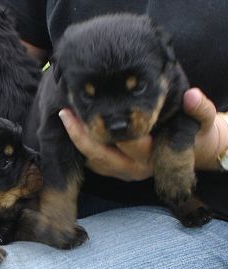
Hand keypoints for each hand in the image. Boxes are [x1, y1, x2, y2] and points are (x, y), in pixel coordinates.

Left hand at [58, 88, 226, 179]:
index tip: (95, 108)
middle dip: (81, 135)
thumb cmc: (195, 133)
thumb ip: (199, 109)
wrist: (193, 153)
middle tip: (66, 112)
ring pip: (93, 161)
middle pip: (101, 154)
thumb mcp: (202, 121)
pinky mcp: (114, 173)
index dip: (111, 127)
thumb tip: (191, 95)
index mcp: (155, 155)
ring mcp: (123, 173)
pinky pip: (92, 164)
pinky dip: (80, 147)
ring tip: (65, 116)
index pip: (129, 142)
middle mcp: (136, 168)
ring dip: (77, 141)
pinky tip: (70, 127)